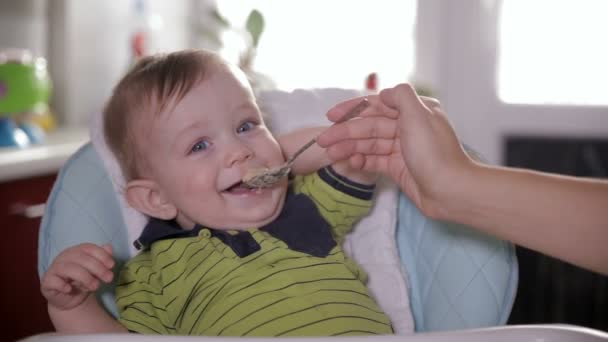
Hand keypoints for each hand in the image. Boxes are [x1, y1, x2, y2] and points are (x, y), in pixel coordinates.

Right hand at [41, 243, 114, 310]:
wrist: (69, 298)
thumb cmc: (84, 280)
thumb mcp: (96, 271)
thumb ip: (102, 259)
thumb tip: (109, 247)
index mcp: (77, 251)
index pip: (89, 248)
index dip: (102, 255)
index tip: (112, 265)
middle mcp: (64, 257)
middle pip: (81, 258)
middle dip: (98, 268)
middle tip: (109, 278)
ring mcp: (54, 268)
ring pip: (69, 269)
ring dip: (85, 278)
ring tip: (95, 287)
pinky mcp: (47, 281)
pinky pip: (53, 281)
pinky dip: (62, 285)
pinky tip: (70, 289)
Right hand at [317, 84, 473, 216]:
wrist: (451, 191)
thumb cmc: (434, 153)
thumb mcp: (418, 115)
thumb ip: (399, 96)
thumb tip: (383, 92)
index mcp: (414, 110)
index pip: (376, 105)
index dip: (352, 109)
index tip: (331, 115)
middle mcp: (408, 126)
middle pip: (370, 126)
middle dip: (345, 133)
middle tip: (323, 141)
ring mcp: (403, 148)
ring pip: (369, 144)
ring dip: (349, 148)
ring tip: (330, 155)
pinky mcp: (399, 167)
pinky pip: (374, 161)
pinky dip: (361, 161)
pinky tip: (349, 163)